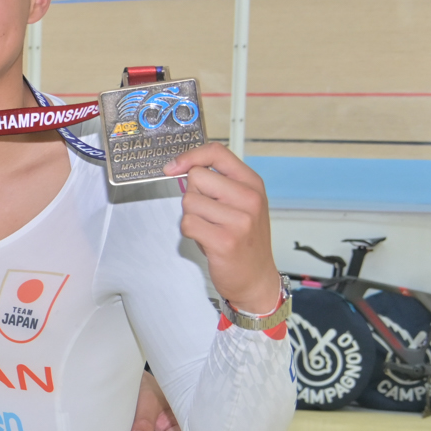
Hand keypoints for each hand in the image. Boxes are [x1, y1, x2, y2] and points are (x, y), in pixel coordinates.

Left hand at [164, 143, 280, 315]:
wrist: (256, 278)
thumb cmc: (245, 240)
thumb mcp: (242, 203)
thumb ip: (220, 182)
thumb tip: (183, 167)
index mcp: (253, 184)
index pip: (217, 152)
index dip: (190, 156)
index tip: (174, 167)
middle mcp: (249, 198)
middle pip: (197, 177)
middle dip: (194, 195)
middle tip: (209, 214)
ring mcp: (239, 220)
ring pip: (189, 201)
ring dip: (192, 216)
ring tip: (211, 228)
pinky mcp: (224, 240)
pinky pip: (187, 224)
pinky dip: (190, 232)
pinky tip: (207, 239)